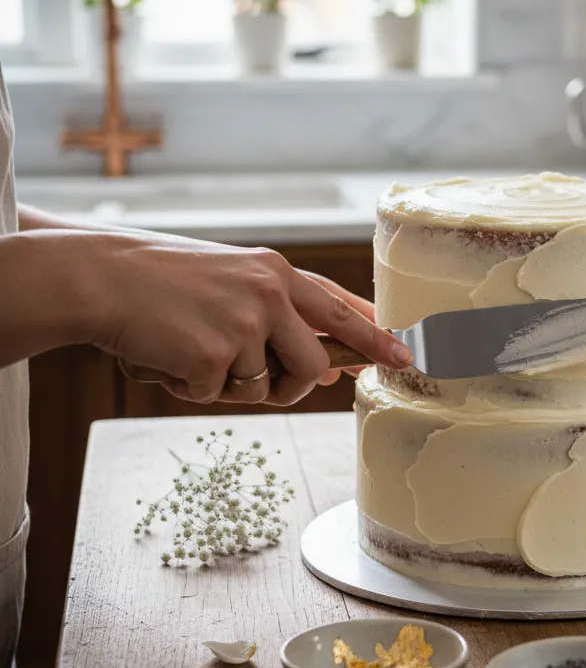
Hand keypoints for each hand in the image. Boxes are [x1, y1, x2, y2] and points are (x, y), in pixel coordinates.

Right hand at [87, 234, 409, 405]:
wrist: (100, 277)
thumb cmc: (163, 282)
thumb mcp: (233, 281)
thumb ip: (281, 317)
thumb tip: (326, 367)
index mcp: (276, 272)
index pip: (340, 310)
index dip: (373, 337)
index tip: (403, 355)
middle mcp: (269, 293)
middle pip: (311, 364)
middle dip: (290, 384)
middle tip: (257, 379)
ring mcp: (244, 322)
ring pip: (264, 387)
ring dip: (230, 385)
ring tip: (193, 350)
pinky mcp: (215, 354)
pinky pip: (219, 395)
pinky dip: (191, 387)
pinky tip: (169, 355)